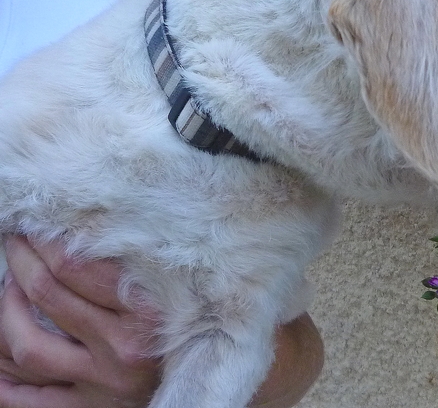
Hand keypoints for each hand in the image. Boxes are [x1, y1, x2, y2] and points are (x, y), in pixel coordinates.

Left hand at [0, 236, 323, 407]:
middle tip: (14, 238)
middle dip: (21, 260)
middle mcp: (126, 348)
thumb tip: (108, 214)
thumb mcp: (194, 283)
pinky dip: (2, 376)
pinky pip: (26, 399)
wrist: (246, 381)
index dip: (47, 240)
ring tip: (6, 284)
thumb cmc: (217, 316)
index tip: (37, 221)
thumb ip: (155, 254)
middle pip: (48, 295)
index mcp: (153, 311)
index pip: (79, 267)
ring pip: (27, 344)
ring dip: (5, 309)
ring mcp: (103, 385)